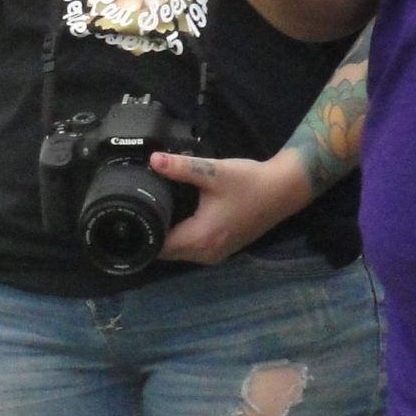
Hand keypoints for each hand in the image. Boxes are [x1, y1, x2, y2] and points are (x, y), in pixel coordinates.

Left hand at [149, 150, 312, 263]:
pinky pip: (192, 249)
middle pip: (166, 251)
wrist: (284, 190)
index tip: (131, 214)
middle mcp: (205, 254)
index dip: (143, 232)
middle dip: (153, 233)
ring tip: (155, 210)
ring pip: (179, 252)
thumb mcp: (213, 171)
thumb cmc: (249, 182)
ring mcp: (215, 255)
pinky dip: (182, 237)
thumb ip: (181, 167)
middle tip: (140, 208)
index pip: (158, 246)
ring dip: (168, 236)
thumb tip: (153, 160)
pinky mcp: (222, 249)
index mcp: (200, 238)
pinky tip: (178, 216)